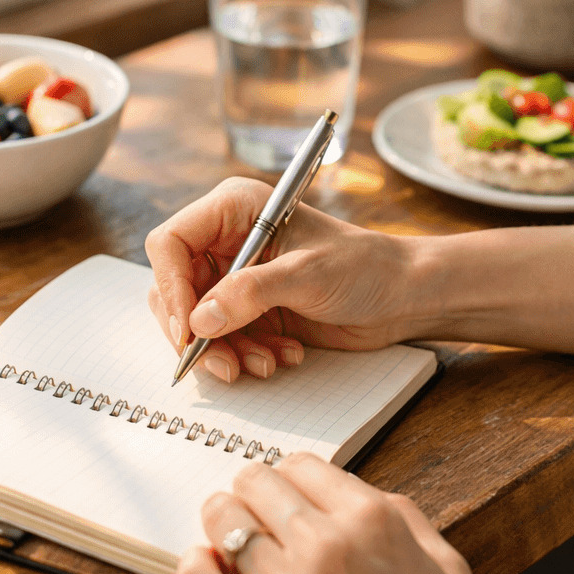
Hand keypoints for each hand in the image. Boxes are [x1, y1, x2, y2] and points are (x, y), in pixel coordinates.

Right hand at [145, 178, 425, 382]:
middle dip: (197, 332)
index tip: (187, 329)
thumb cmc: (365, 267)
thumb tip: (198, 321)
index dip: (170, 287)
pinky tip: (284, 356)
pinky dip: (246, 355)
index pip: (170, 244)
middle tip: (223, 363)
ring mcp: (239, 278)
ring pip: (197, 322)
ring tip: (265, 363)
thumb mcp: (308, 275)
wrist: (403, 296)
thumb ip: (250, 293)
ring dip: (225, 351)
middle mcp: (229, 241)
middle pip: (175, 290)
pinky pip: (224, 339)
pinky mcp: (252, 310)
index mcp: (236, 209)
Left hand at [175, 453, 494, 573]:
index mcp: (374, 521)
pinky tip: (208, 568)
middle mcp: (327, 547)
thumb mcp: (447, 567)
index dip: (292, 475)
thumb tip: (360, 494)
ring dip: (224, 523)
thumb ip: (404, 518)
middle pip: (258, 483)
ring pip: (224, 522)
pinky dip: (195, 566)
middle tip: (257, 510)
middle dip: (254, 491)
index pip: (303, 464)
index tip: (289, 490)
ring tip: (231, 538)